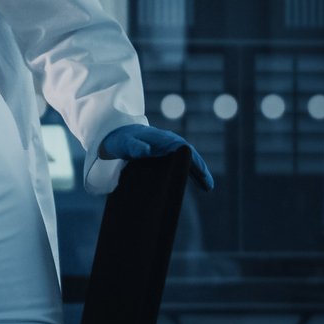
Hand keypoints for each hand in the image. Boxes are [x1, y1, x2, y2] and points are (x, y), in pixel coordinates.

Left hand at [98, 124, 214, 188]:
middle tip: (209, 186)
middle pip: (189, 156)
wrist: (114, 135)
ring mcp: (167, 149)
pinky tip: (193, 183)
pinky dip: (188, 173)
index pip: (183, 150)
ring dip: (197, 173)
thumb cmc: (120, 139)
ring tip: (207, 187)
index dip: (193, 161)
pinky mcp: (163, 156)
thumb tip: (147, 150)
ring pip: (186, 161)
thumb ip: (134, 146)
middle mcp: (168, 143)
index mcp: (163, 139)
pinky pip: (179, 164)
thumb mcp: (124, 143)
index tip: (201, 172)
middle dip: (200, 169)